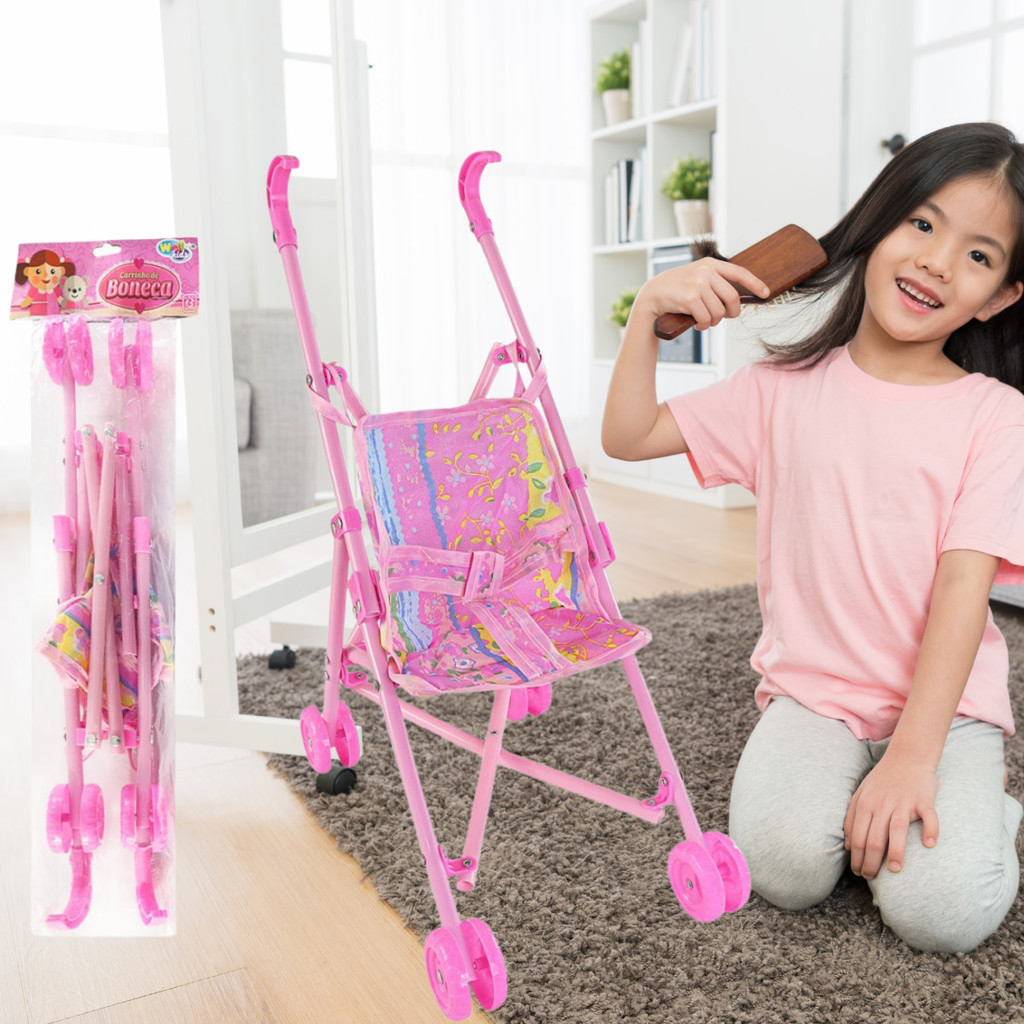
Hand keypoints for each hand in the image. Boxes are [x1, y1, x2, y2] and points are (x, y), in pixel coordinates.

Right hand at [637, 256, 769, 331]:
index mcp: (710, 264)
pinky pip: (707, 319)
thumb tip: (738, 300)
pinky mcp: (690, 298)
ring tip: (704, 320)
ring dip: (713, 322)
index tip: (765, 293)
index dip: (755, 283)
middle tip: (724, 318)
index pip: (739, 272)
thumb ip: (715, 283)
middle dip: (731, 313)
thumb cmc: (677, 290)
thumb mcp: (696, 278)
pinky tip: (697, 324)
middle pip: (732, 298)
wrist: (652, 295)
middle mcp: (705, 271)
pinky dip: (704, 326)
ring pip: (719, 312)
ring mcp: (697, 284)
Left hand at [843, 752, 938, 878]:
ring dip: (895, 852)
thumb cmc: (882, 780)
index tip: (858, 873)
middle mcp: (882, 804)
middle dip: (870, 861)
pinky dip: (930, 830)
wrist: (907, 757)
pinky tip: (929, 844)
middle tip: (871, 877)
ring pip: (897, 829)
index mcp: (865, 804)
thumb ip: (851, 818)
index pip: (857, 837)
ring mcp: (903, 802)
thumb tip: (847, 845)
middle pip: (874, 837)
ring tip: (895, 870)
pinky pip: (929, 816)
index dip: (856, 857)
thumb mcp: (861, 794)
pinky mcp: (923, 799)